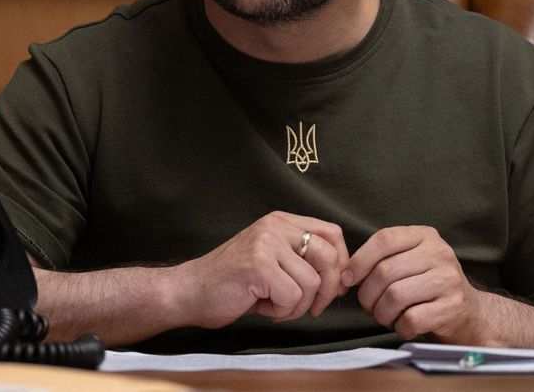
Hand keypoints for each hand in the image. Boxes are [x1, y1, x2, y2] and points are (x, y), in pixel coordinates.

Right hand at [173, 211, 348, 329]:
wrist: (189, 292)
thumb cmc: (232, 283)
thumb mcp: (271, 261)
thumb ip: (302, 261)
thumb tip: (344, 280)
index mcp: (280, 222)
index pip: (332, 233)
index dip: (341, 262)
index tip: (334, 287)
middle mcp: (275, 227)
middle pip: (329, 256)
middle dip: (327, 290)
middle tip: (310, 308)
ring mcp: (266, 244)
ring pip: (312, 283)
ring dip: (297, 306)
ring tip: (273, 305)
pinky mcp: (258, 266)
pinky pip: (293, 296)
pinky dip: (281, 311)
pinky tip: (262, 307)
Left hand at [342, 225, 487, 342]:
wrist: (468, 313)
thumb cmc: (427, 286)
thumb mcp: (409, 261)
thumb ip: (382, 259)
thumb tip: (345, 276)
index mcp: (425, 236)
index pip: (384, 239)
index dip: (360, 260)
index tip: (347, 279)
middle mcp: (440, 253)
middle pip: (386, 271)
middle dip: (368, 294)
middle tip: (369, 306)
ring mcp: (448, 280)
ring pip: (395, 296)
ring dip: (382, 313)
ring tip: (386, 316)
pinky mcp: (452, 307)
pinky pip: (411, 319)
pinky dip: (400, 327)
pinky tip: (404, 326)